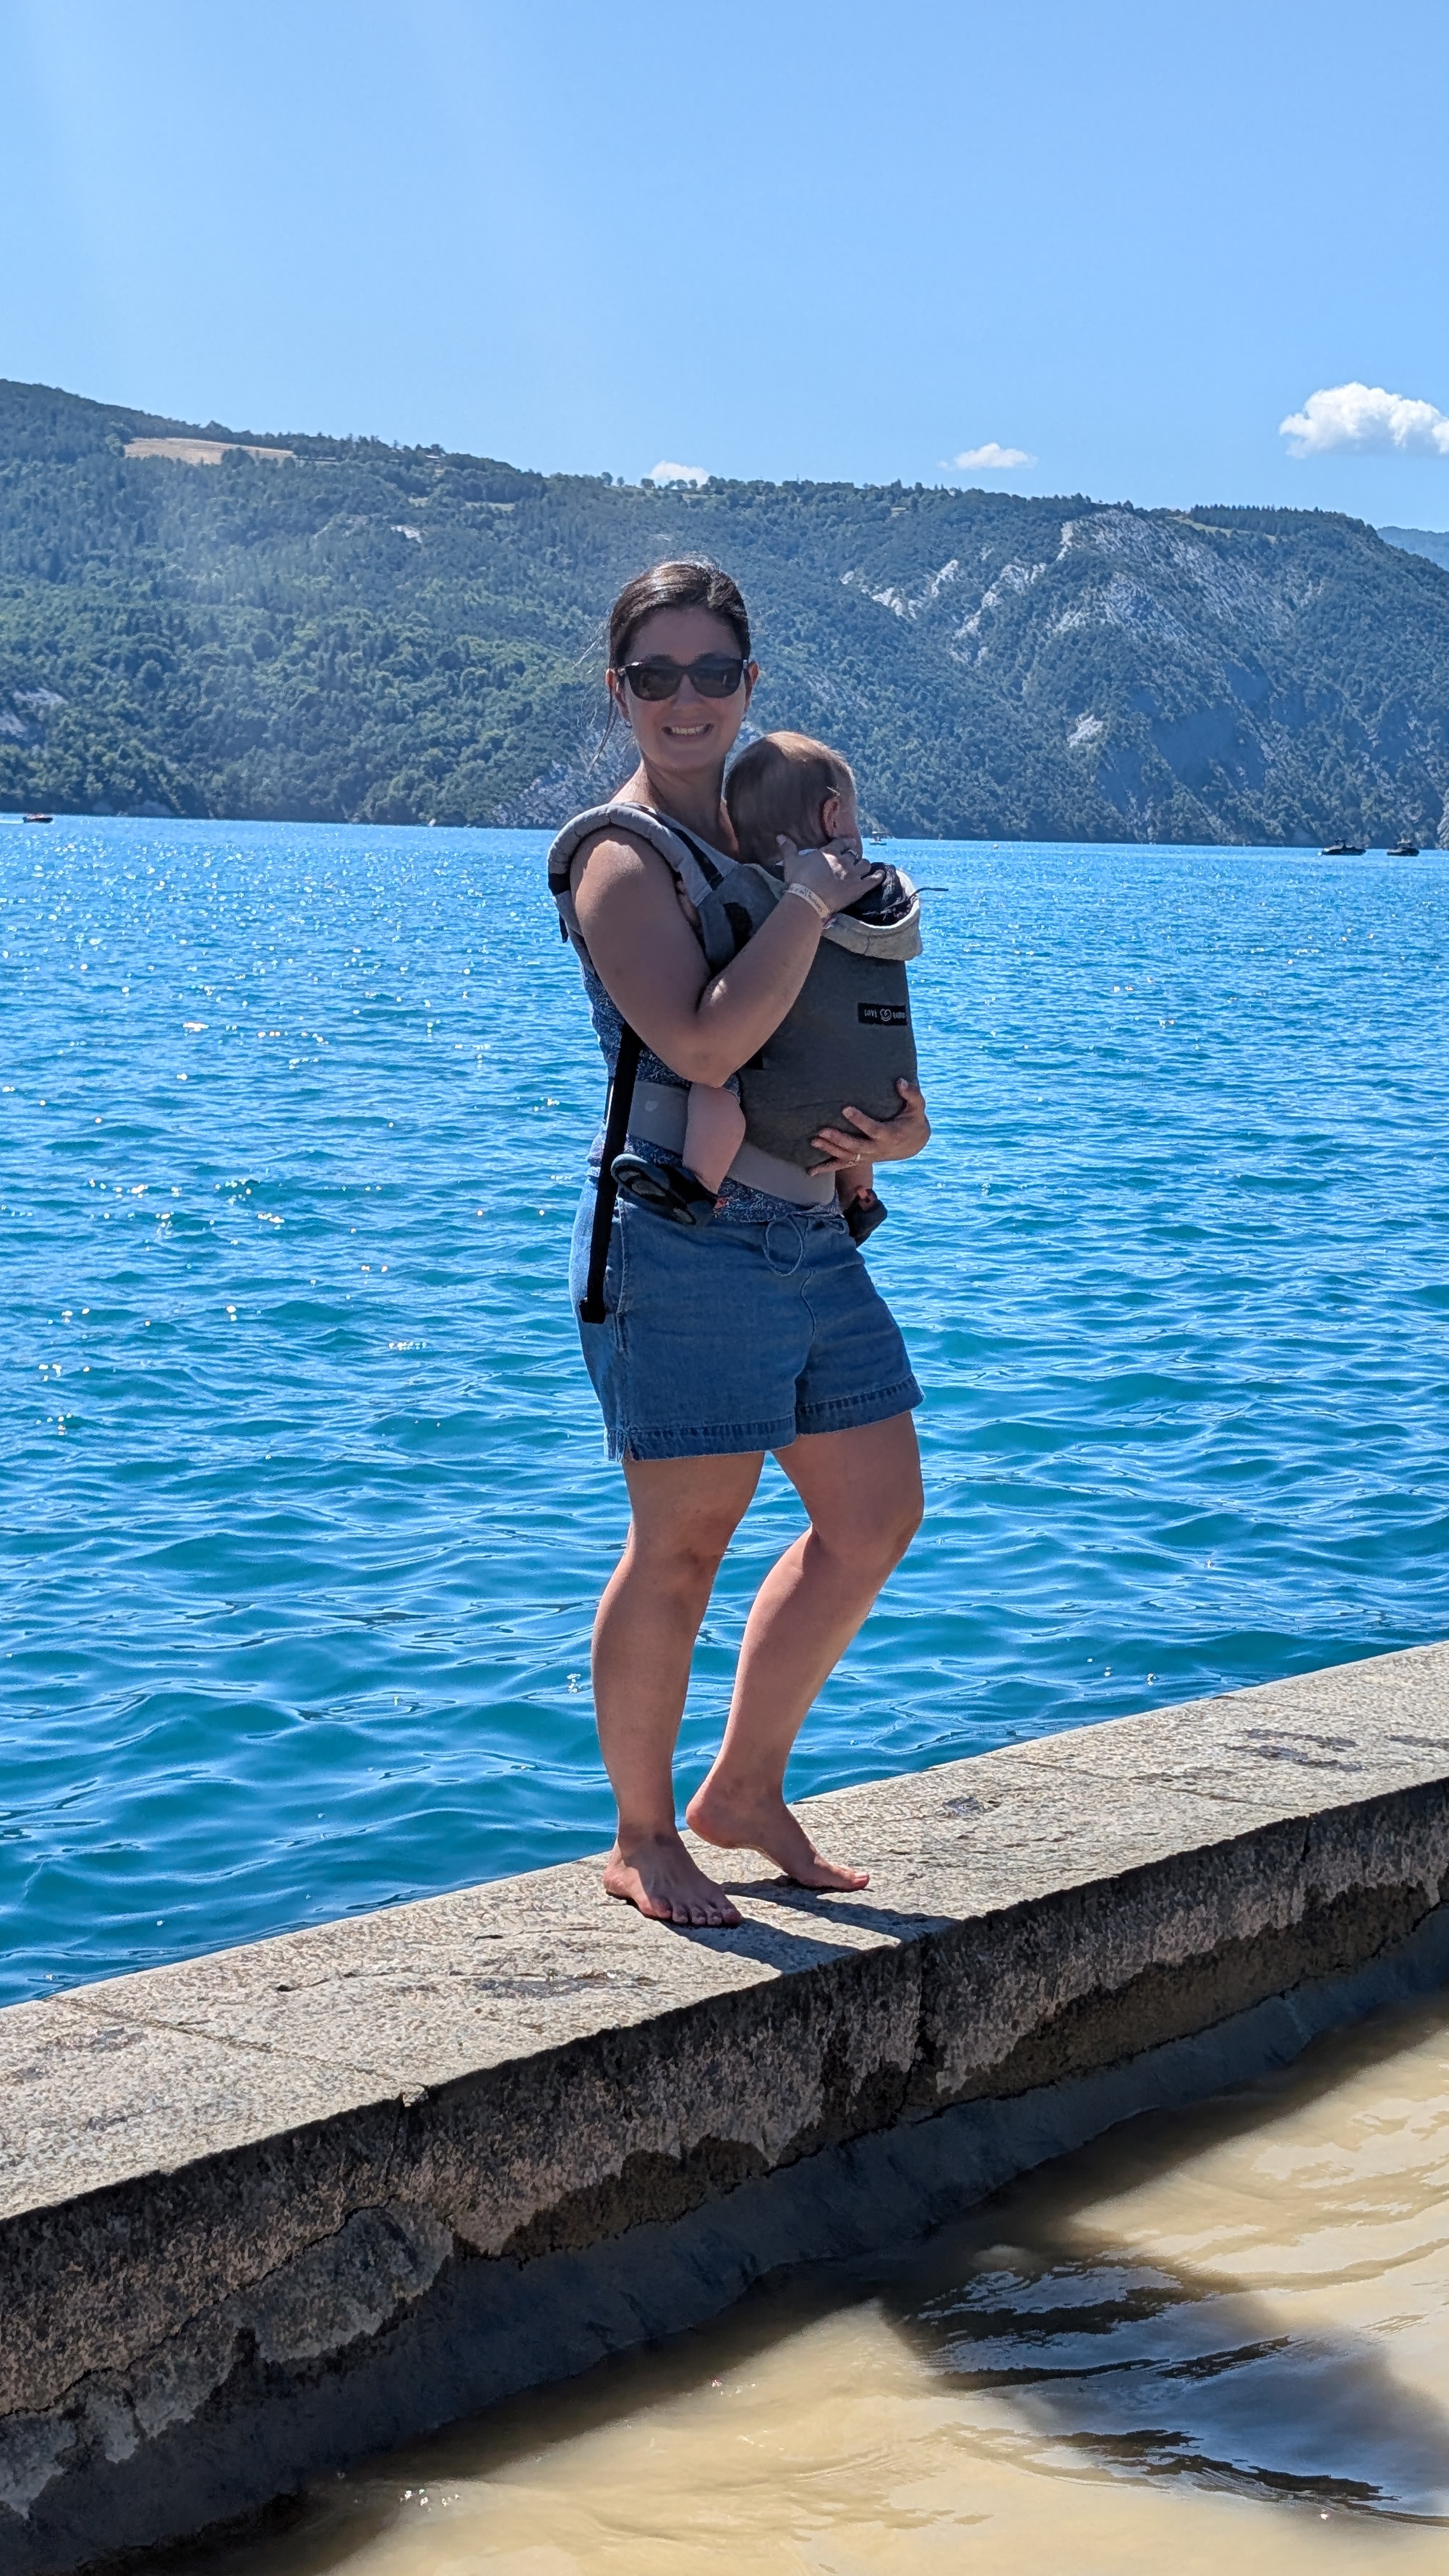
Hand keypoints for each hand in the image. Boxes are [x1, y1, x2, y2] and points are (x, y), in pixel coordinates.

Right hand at [777, 834, 882, 916]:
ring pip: (864, 864)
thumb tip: (780, 835)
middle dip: (853, 855)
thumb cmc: (799, 880)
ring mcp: (853, 873)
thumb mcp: (791, 862)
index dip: (844, 843)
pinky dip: (878, 877)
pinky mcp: (859, 887)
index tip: (847, 843)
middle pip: (853, 853)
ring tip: (863, 867)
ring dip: (864, 865)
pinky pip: (873, 880)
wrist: (809, 898)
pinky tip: (881, 875)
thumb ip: (788, 848)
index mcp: (829, 852)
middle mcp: (844, 860)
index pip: (840, 843)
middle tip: (853, 857)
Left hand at [809, 1078, 930, 1171]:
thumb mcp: (917, 1107)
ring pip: (848, 1156)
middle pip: (856, 1146)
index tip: (845, 1109)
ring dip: (830, 1149)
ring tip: (814, 1141)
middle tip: (822, 1130)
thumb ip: (912, 1094)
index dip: (859, 1120)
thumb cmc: (913, 1120)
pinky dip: (827, 1169)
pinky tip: (811, 1171)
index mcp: (889, 1135)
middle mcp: (877, 1149)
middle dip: (839, 1139)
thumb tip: (901, 1081)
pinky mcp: (862, 1159)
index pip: (873, 1129)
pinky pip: (844, 1166)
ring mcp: (869, 1156)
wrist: (913, 1143)